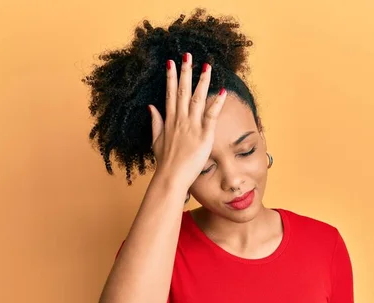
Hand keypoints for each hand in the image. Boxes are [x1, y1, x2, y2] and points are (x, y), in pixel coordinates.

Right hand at [148, 53, 226, 190]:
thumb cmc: (165, 162)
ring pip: (197, 99)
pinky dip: (217, 102)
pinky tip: (223, 90)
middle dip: (185, 72)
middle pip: (182, 91)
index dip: (171, 77)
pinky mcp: (204, 135)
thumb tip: (151, 107)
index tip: (171, 63)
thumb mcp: (156, 140)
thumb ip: (155, 122)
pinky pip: (212, 115)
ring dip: (202, 81)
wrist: (171, 177)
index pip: (170, 94)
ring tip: (207, 66)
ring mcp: (192, 126)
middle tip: (188, 55)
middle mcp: (180, 120)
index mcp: (169, 120)